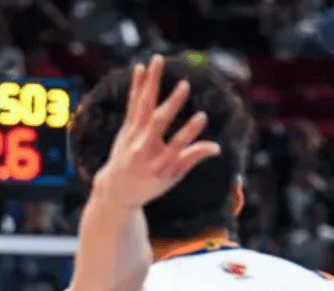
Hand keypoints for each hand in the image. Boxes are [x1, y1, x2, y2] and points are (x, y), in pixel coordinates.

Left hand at [93, 54, 220, 208]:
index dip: (190, 132)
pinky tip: (141, 68)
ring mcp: (133, 137)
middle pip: (158, 124)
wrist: (116, 189)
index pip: (176, 147)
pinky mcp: (126, 128)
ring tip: (158, 60)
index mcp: (159, 165)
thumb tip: (217, 148)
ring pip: (143, 106)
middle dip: (171, 104)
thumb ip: (191, 159)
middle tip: (184, 85)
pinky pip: (133, 104)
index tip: (202, 116)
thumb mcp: (172, 178)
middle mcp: (144, 149)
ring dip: (151, 82)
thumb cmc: (150, 183)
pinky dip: (136, 86)